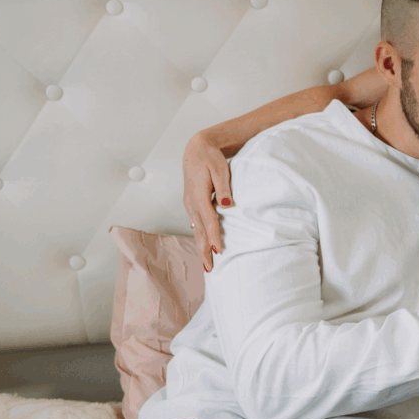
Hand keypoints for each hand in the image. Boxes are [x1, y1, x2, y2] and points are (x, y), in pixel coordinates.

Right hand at [184, 130, 232, 272]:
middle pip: (199, 231)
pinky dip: (200, 237)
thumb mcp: (221, 170)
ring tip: (206, 264)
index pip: (209, 220)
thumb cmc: (210, 158)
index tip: (219, 251)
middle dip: (204, 251)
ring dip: (201, 247)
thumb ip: (225, 189)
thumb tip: (228, 205)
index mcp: (199, 195)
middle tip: (209, 268)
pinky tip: (204, 247)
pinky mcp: (191, 204)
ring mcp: (189, 204)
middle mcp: (191, 202)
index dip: (214, 237)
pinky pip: (196, 224)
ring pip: (196, 230)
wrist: (196, 149)